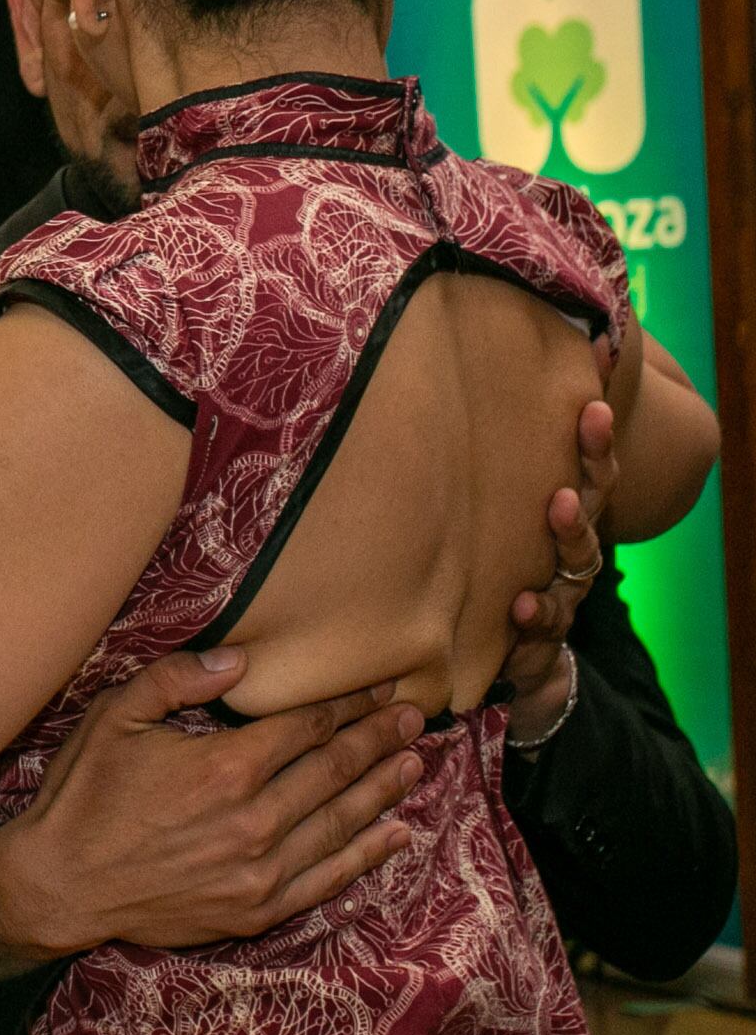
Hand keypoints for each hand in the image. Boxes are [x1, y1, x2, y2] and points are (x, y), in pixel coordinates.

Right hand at [0, 650, 423, 974]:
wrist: (62, 884)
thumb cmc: (84, 796)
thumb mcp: (114, 718)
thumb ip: (176, 680)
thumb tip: (239, 661)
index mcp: (224, 766)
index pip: (306, 728)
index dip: (347, 706)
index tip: (378, 690)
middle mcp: (255, 819)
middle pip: (335, 770)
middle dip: (378, 739)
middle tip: (414, 717)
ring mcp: (261, 869)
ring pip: (342, 821)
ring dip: (383, 789)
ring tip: (415, 762)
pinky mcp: (257, 908)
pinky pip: (328, 878)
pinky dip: (366, 854)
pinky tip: (394, 832)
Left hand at [505, 399, 614, 732]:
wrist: (512, 665)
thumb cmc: (494, 578)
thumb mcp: (490, 531)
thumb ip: (478, 483)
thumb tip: (437, 409)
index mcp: (561, 517)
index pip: (586, 463)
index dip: (593, 422)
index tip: (596, 369)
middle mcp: (569, 549)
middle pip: (593, 495)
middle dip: (594, 455)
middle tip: (591, 417)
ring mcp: (562, 591)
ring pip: (578, 557)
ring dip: (571, 528)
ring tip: (560, 504)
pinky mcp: (542, 638)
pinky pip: (545, 624)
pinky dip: (534, 614)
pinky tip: (521, 604)